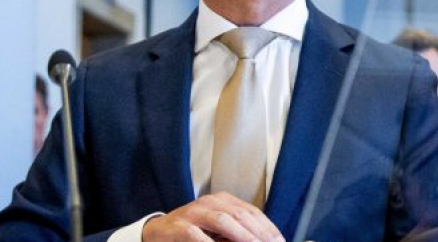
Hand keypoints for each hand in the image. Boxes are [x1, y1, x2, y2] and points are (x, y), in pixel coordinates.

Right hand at [143, 192, 283, 241]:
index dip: (268, 227)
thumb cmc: (192, 232)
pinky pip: (198, 236)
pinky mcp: (179, 227)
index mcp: (223, 200)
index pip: (252, 212)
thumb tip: (263, 241)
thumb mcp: (218, 230)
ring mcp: (194, 213)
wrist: (157, 233)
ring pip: (224, 221)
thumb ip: (238, 233)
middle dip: (260, 233)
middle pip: (241, 215)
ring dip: (243, 236)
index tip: (280, 240)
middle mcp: (210, 202)